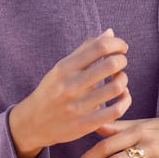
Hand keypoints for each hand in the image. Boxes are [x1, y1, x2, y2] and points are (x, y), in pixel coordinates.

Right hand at [9, 29, 130, 157]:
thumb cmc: (52, 91)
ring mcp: (78, 106)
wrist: (33, 123)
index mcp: (65, 68)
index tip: (121, 47)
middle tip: (121, 63)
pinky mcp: (86, 124)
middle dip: (122, 60)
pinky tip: (122, 97)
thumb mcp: (62, 68)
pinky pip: (116, 110)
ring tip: (119, 80)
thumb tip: (110, 32)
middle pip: (111, 64)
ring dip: (123, 80)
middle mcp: (71, 86)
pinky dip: (125, 100)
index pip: (99, 47)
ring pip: (117, 87)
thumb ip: (85, 49)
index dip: (117, 44)